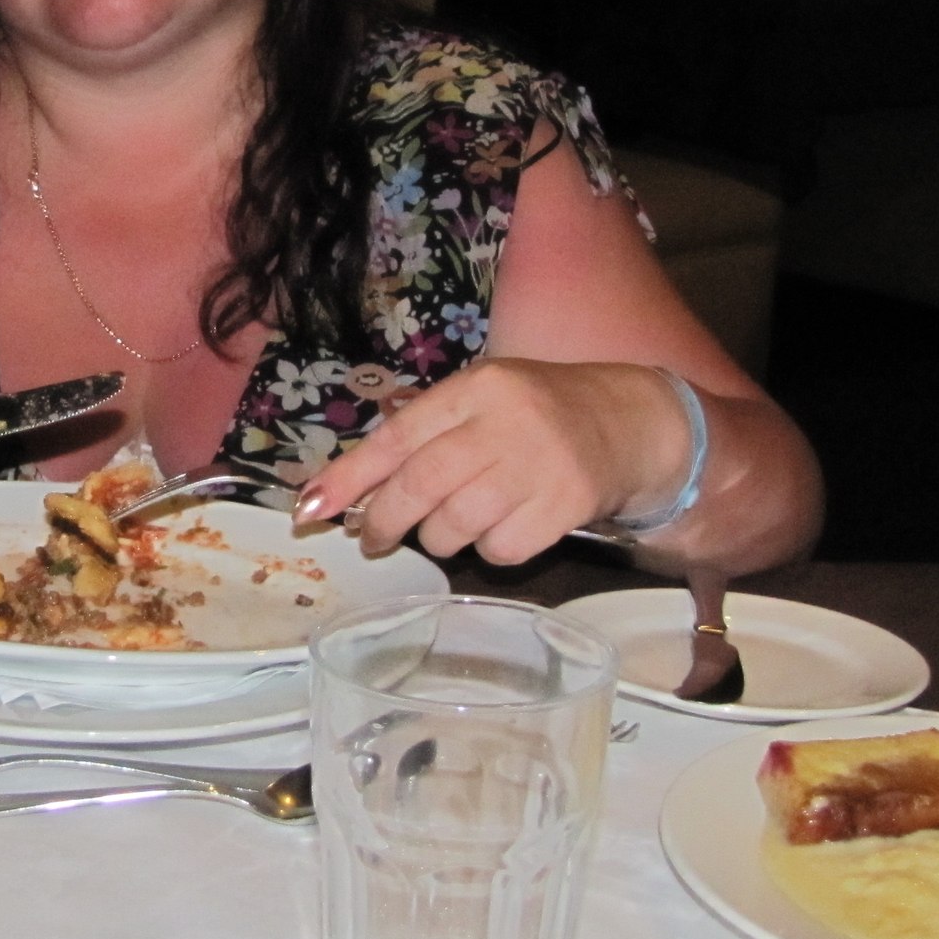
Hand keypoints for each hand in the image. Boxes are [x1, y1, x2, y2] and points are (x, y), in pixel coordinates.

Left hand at [293, 360, 690, 564]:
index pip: (398, 436)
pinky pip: (500, 549)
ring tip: (452, 526)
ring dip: (440, 538)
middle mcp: (506, 421)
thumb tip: (342, 491)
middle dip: (384, 521)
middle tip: (372, 538)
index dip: (349, 477)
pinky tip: (503, 530)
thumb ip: (422, 435)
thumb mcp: (481, 403)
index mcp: (477, 387)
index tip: (310, 510)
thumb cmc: (536, 416)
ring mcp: (540, 464)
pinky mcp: (567, 504)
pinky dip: (490, 551)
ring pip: (455, 524)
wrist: (628, 424)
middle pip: (421, 485)